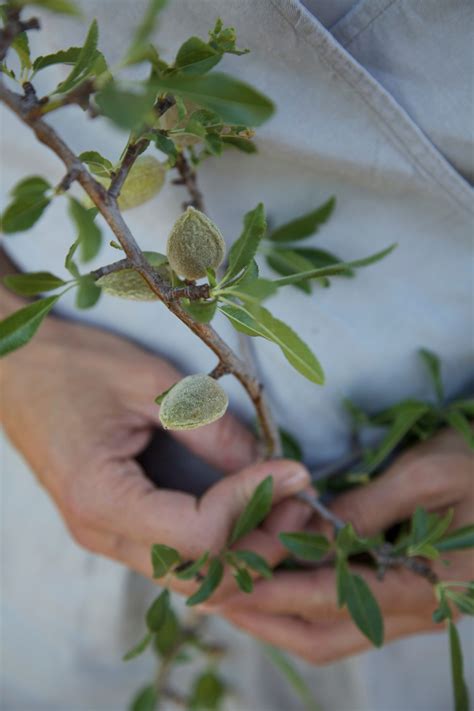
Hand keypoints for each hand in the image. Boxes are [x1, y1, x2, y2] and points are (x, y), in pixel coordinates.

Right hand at [0, 292, 310, 592]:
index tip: (293, 468)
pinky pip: (178, 558)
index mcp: (101, 498)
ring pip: (192, 577)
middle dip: (261, 545)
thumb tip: (267, 465)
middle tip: (301, 499)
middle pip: (200, 576)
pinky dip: (223, 547)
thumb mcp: (149, 381)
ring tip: (285, 506)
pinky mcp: (117, 527)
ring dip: (246, 551)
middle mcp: (102, 534)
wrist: (18, 370)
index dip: (253, 504)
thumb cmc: (74, 366)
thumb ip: (209, 427)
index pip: (198, 537)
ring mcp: (107, 537)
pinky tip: (252, 515)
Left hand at [214, 429, 473, 663]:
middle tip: (215, 597)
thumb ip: (367, 509)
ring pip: (335, 636)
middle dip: (266, 619)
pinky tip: (279, 587)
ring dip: (282, 620)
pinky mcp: (409, 601)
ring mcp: (415, 613)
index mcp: (427, 586)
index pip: (332, 598)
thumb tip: (310, 534)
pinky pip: (350, 621)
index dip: (276, 591)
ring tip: (234, 596)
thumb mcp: (426, 474)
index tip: (228, 582)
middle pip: (327, 636)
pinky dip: (307, 609)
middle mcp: (419, 613)